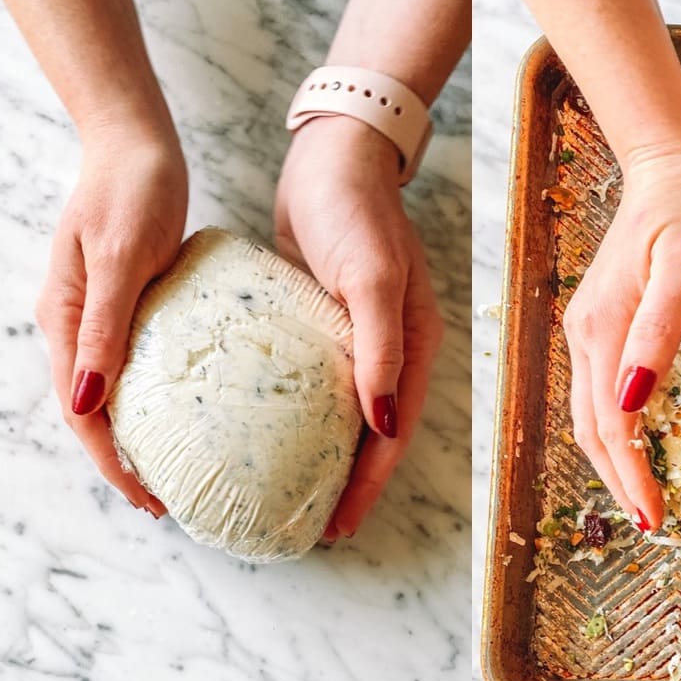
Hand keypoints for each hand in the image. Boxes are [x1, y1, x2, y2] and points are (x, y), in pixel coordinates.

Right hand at [39, 120, 187, 514]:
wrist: (137, 138)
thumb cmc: (131, 189)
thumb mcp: (119, 258)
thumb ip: (103, 327)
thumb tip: (85, 403)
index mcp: (63, 319)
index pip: (82, 414)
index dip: (112, 462)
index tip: (149, 498)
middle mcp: (73, 322)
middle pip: (92, 410)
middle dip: (124, 459)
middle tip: (166, 499)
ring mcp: (100, 310)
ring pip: (113, 387)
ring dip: (138, 429)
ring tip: (177, 465)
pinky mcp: (127, 296)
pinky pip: (137, 356)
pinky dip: (156, 388)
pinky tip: (188, 400)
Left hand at [274, 118, 442, 540]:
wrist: (330, 154)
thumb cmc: (353, 209)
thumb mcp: (370, 277)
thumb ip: (379, 347)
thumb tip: (384, 425)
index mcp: (415, 342)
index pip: (394, 431)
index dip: (371, 483)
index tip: (339, 524)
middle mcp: (390, 345)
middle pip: (372, 432)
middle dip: (349, 483)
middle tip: (312, 527)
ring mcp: (355, 332)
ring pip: (340, 410)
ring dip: (322, 453)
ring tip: (289, 493)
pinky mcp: (320, 317)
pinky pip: (311, 377)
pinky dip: (296, 409)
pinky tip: (266, 427)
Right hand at [563, 152, 680, 527]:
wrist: (671, 164)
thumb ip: (657, 333)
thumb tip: (631, 401)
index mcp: (604, 326)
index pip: (609, 423)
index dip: (629, 476)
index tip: (657, 520)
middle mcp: (586, 332)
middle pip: (590, 426)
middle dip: (617, 481)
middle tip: (655, 525)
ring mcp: (588, 324)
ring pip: (590, 411)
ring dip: (613, 459)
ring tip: (646, 496)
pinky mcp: (600, 317)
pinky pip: (598, 388)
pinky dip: (614, 427)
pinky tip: (639, 439)